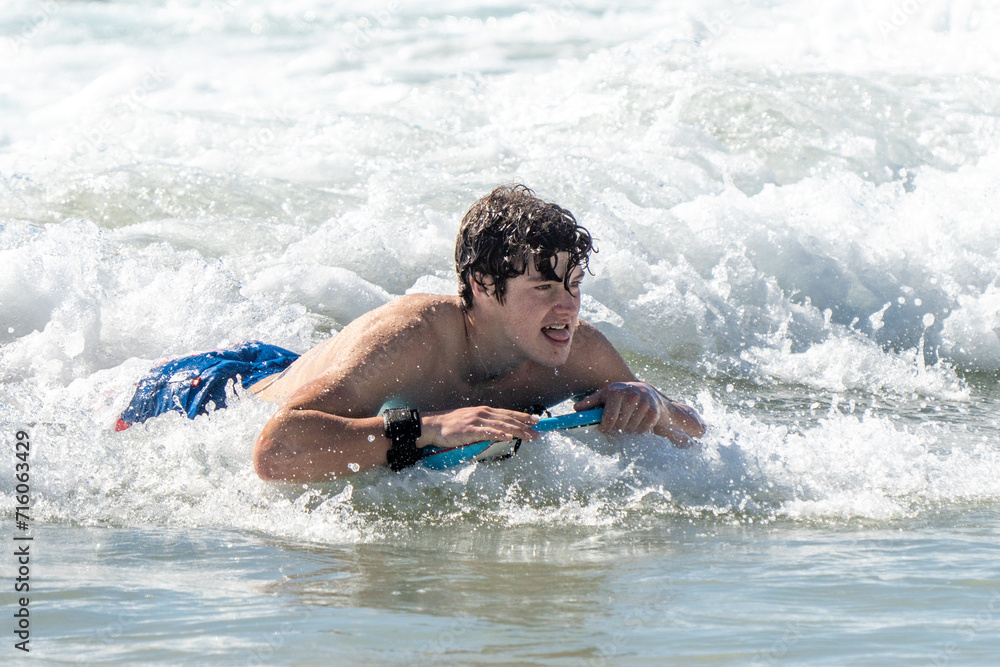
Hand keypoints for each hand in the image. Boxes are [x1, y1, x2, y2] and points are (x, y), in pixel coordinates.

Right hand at [418, 406, 538, 448]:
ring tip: (529, 436)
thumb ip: (486, 425)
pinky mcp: (469, 430)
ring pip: (502, 425)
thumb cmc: (452, 425)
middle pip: (508, 419)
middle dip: (525, 426)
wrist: (434, 425)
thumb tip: (499, 431)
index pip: (508, 413)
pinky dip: (499, 434)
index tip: (536, 421)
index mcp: (485, 411)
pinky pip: (487, 432)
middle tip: (537, 432)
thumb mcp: (472, 421)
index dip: (523, 417)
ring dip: (517, 431)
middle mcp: (483, 413)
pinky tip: (508, 436)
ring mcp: (476, 421)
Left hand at [573, 382, 660, 433]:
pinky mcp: (653, 411)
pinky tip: (638, 422)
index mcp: (616, 392)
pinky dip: (639, 430)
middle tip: (618, 425)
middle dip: (617, 429)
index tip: (604, 429)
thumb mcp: (604, 395)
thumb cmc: (620, 395)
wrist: (647, 392)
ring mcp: (644, 403)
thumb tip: (575, 409)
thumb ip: (590, 402)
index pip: (609, 419)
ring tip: (628, 422)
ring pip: (631, 429)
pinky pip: (643, 430)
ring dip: (628, 430)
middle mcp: (631, 395)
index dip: (605, 428)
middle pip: (620, 426)